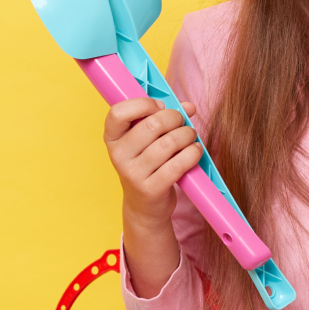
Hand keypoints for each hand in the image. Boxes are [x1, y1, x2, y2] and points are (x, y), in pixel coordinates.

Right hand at [105, 96, 201, 239]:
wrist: (145, 205)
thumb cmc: (148, 164)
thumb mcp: (147, 140)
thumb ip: (164, 117)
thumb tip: (188, 106)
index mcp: (113, 138)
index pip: (118, 112)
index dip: (143, 104)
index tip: (160, 106)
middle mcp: (119, 155)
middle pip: (152, 125)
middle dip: (175, 118)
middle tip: (182, 122)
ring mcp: (133, 174)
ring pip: (169, 143)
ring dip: (187, 135)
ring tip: (190, 136)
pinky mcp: (151, 189)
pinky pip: (178, 164)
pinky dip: (192, 153)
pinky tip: (195, 150)